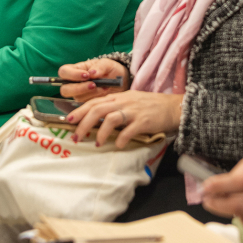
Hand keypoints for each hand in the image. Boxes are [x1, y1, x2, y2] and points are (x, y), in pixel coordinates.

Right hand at [58, 58, 128, 101]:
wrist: (120, 80)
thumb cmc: (110, 69)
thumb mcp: (106, 64)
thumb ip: (99, 66)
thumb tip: (92, 73)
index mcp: (75, 69)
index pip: (64, 72)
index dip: (72, 75)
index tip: (87, 75)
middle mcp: (73, 83)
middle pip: (65, 90)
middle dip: (79, 88)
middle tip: (93, 85)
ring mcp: (79, 94)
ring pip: (77, 98)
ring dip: (91, 93)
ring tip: (105, 87)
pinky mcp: (86, 102)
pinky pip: (87, 104)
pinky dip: (96, 98)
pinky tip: (105, 92)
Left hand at [67, 91, 182, 147]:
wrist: (173, 107)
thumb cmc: (150, 106)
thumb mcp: (130, 102)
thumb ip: (115, 107)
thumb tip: (96, 118)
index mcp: (119, 96)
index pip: (95, 101)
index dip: (80, 110)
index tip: (69, 119)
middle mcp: (124, 101)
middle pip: (98, 109)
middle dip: (84, 122)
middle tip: (76, 135)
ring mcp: (134, 111)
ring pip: (111, 118)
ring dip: (101, 132)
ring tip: (96, 143)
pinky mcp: (144, 121)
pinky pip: (129, 130)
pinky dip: (121, 138)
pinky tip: (118, 145)